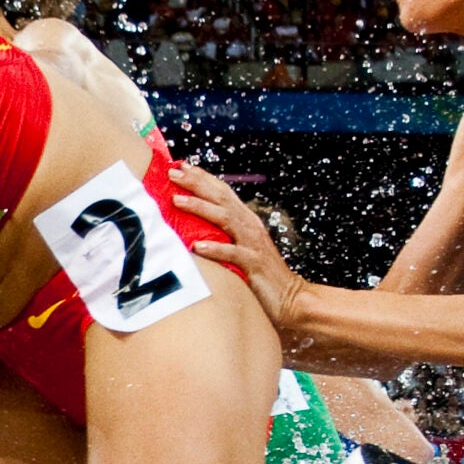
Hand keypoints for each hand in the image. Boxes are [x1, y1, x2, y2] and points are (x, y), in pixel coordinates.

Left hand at [167, 164, 304, 328]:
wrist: (291, 297)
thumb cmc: (260, 274)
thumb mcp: (240, 246)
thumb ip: (223, 232)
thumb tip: (193, 225)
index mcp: (246, 220)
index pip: (222, 191)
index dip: (202, 177)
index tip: (179, 165)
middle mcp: (249, 226)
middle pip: (221, 198)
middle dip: (196, 184)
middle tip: (173, 174)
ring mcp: (252, 244)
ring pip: (225, 219)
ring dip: (200, 208)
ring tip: (177, 202)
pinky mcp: (253, 264)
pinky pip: (233, 254)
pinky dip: (215, 249)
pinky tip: (197, 246)